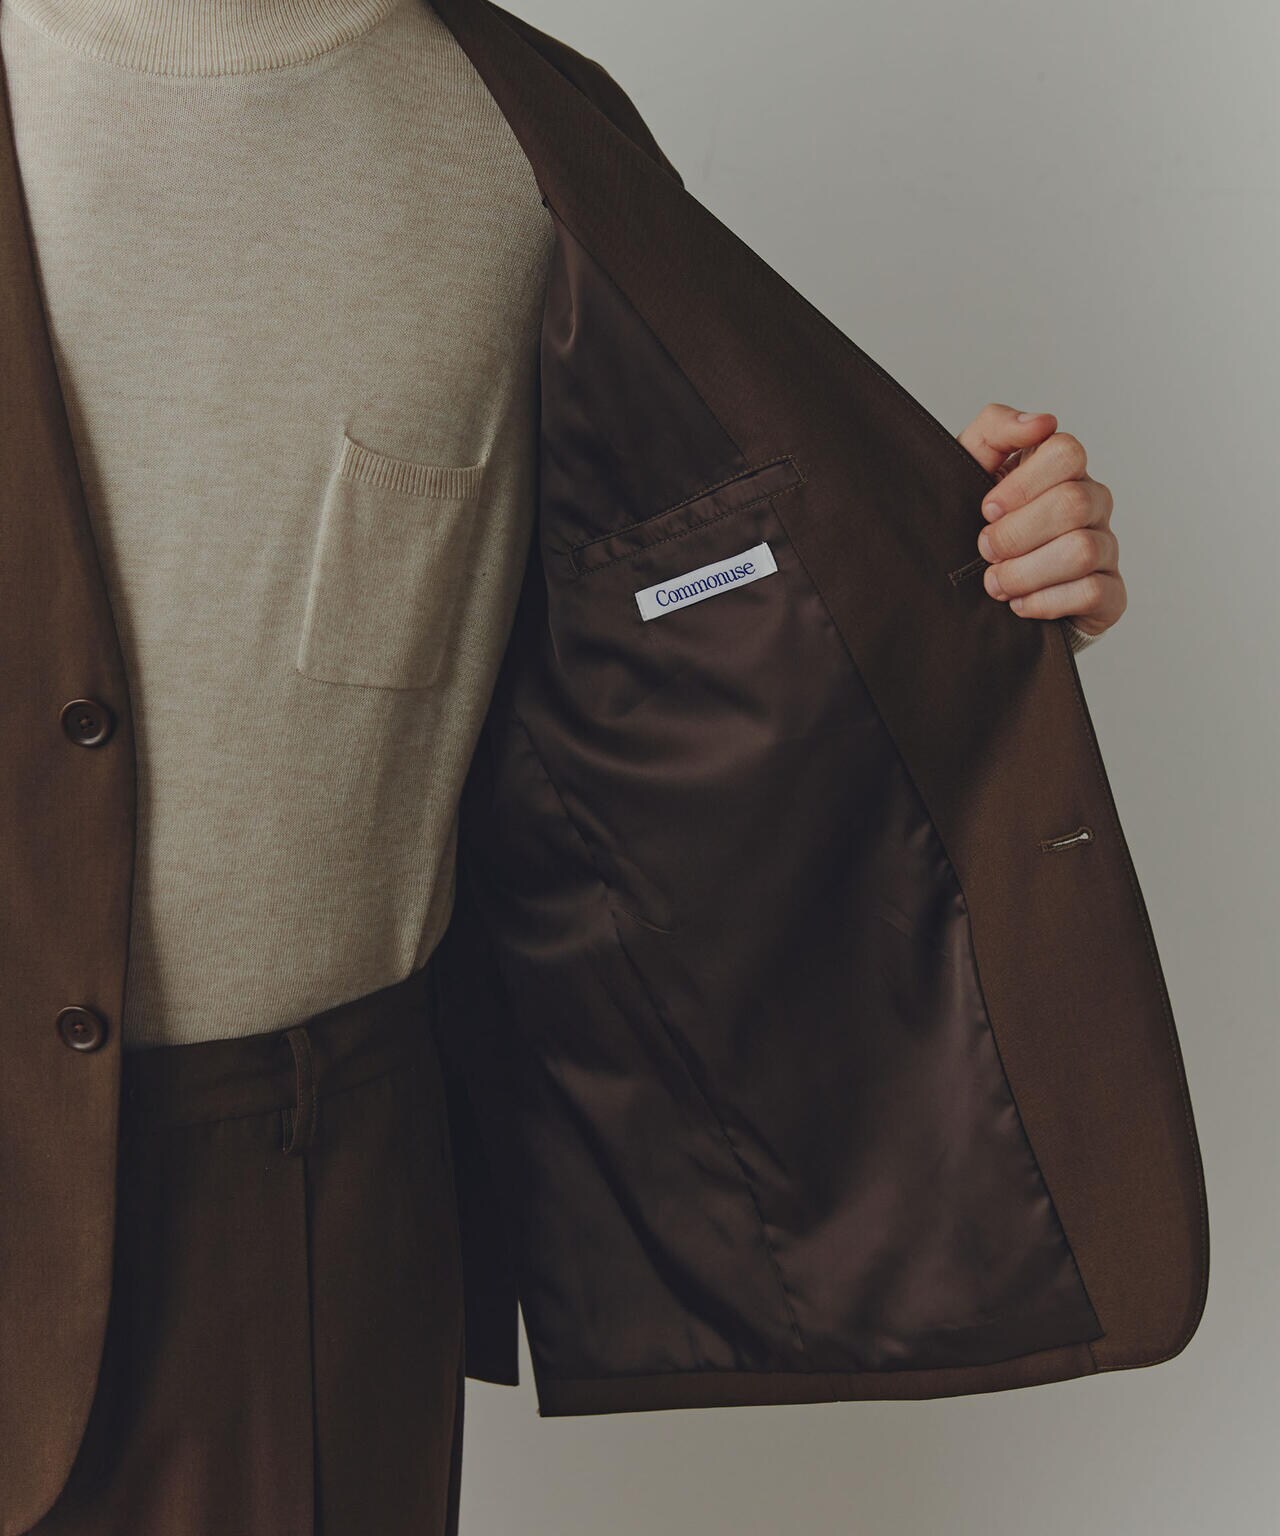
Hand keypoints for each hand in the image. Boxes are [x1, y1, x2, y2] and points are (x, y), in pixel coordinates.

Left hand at [955, 404, 1124, 641]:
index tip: (988, 508)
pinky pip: (1091, 592)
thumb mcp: (971, 470)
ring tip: (996, 582)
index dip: (1022, 484)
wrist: (981, 595)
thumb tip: (1041, 423)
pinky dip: (1045, 601)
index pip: (1067, 452)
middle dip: (1016, 532)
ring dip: (1025, 571)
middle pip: (1074, 503)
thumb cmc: (983, 526)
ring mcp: (1106, 549)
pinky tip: (1021, 604)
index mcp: (1064, 471)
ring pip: (1081, 550)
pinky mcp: (1110, 595)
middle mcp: (1094, 504)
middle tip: (986, 549)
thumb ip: (996, 431)